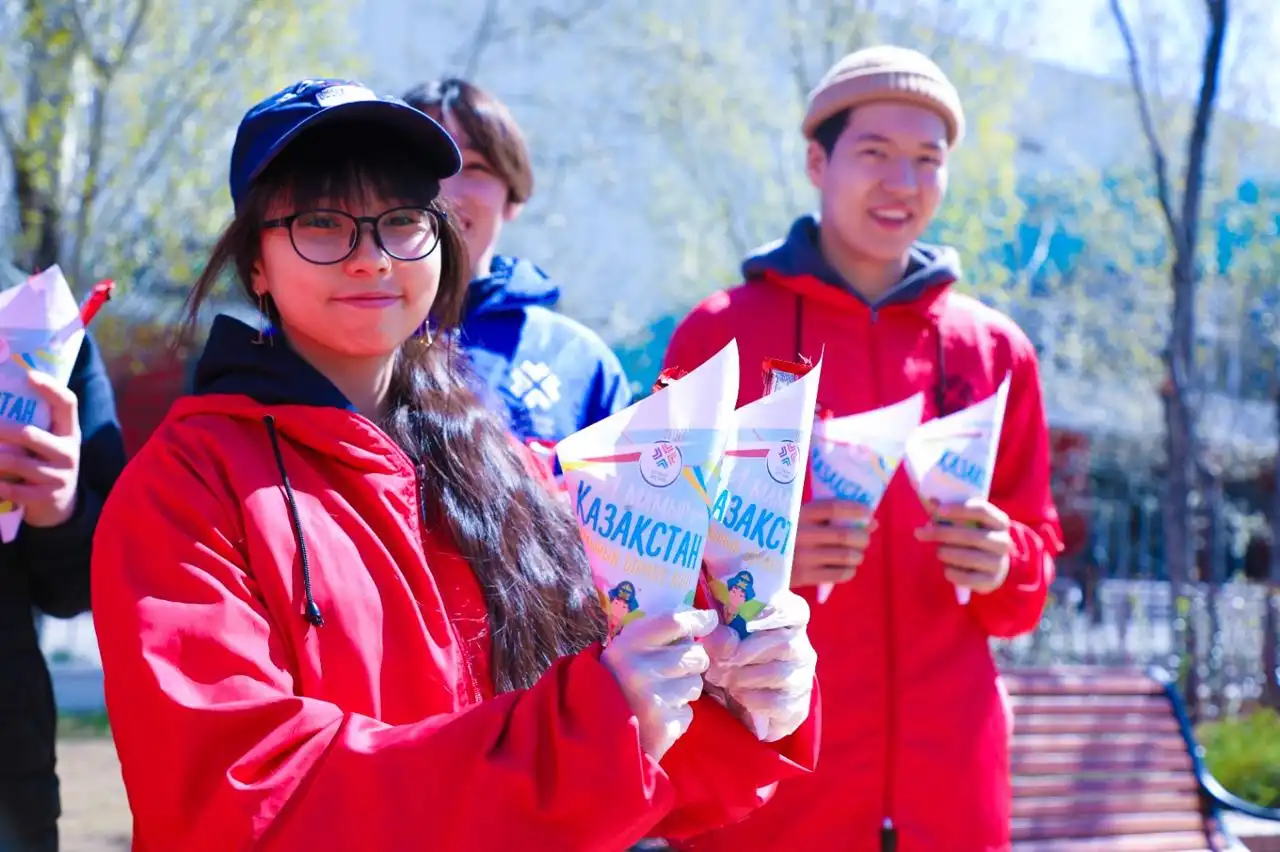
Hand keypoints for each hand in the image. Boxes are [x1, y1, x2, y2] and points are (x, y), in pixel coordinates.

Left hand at [0, 371, 79, 527]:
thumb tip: (3, 397)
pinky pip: (13, 489)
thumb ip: (35, 425)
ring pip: (16, 462)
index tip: (29, 375)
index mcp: (69, 433)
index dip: (50, 388)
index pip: (67, 404)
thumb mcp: (50, 444)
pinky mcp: (47, 497)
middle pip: (31, 434)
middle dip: (0, 429)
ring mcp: (59, 476)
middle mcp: (68, 453)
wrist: (61, 508)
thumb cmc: (46, 465)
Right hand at [601, 609, 717, 761]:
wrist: (595, 732)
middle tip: (671, 669)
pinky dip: (677, 715)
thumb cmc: (615, 682)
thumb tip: (704, 619)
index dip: (697, 619)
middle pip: (695, 653)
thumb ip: (655, 632)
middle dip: (691, 661)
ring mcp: (652, 700)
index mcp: (627, 646)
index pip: (674, 621)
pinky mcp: (663, 726)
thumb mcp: (624, 650)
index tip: (708, 620)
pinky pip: (688, 713)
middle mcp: (639, 670)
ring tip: (659, 695)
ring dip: (684, 689)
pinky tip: (657, 716)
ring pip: (696, 684)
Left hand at [703, 592, 816, 741]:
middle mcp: (801, 648)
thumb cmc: (735, 660)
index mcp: (788, 623)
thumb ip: (721, 636)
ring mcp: (802, 678)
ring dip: (744, 677)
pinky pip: (777, 702)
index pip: (797, 611)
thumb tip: (719, 637)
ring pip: (778, 673)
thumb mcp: (723, 643)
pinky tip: (738, 695)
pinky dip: (751, 699)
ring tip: (725, 679)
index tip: (749, 619)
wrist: (743, 703)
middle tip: (719, 661)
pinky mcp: (798, 706)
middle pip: (783, 642)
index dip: (778, 611)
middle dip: (744, 652)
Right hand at [790, 499, 874, 590]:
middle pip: (844, 535)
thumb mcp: (802, 519)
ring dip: (858, 555)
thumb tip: (872, 522)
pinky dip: (849, 570)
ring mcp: (802, 557)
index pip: (832, 508)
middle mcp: (800, 534)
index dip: (855, 510)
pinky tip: (846, 567)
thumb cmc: (787, 535)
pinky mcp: (804, 576)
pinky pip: (839, 574)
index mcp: (799, 514)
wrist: (758, 560)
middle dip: (862, 538)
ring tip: (855, 555)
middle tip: (863, 540)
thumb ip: (833, 518)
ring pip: (845, 556)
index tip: (868, 512)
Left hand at [916, 499, 1012, 594]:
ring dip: (945, 553)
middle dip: (941, 533)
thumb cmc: (974, 536)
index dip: (959, 509)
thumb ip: (951, 512)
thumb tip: (931, 500)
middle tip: (919, 532)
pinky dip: (951, 573)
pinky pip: (967, 578)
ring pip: (967, 557)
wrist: (994, 565)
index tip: (938, 511)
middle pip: (969, 535)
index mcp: (1000, 521)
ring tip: (939, 551)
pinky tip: (947, 569)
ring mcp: (999, 563)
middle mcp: (1003, 542)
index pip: (982, 511)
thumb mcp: (968, 522)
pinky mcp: (991, 581)